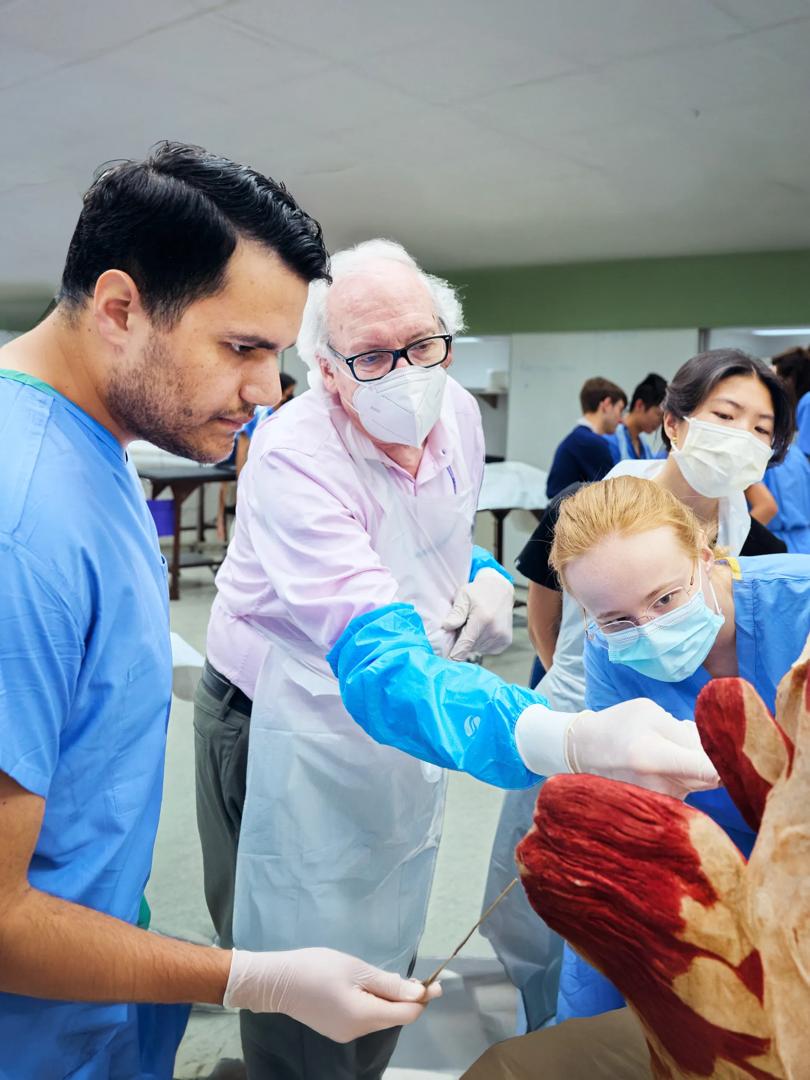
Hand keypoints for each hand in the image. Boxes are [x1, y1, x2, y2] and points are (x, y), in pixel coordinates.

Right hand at [223, 948, 440, 1042]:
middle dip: (408, 998)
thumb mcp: (357, 970)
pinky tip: (368, 986)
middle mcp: (358, 1031)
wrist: (277, 981)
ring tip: (388, 976)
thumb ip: (389, 984)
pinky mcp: (336, 1028)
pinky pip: (365, 1017)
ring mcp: (346, 1033)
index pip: (406, 1014)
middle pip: (394, 1017)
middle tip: (415, 976)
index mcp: (365, 1016)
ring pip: (379, 1017)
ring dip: (389, 999)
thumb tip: (420, 993)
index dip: (422, 998)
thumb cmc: (318, 968)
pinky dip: (373, 1003)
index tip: (435, 982)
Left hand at [442, 568, 513, 660]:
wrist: (500, 590)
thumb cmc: (479, 593)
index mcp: (482, 620)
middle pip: (469, 648)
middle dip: (462, 641)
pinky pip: (487, 649)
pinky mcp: (505, 641)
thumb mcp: (463, 596)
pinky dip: (482, 642)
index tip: (446, 661)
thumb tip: (446, 626)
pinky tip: (483, 630)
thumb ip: (456, 612)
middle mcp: (494, 631)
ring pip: (478, 650)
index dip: (453, 656)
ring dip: (472, 642)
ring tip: (475, 625)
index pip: (464, 646)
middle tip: (463, 626)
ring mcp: (501, 637)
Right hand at [568, 700, 719, 798]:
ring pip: (702, 782)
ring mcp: (661, 800)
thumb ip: (686, 732)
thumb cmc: (619, 725)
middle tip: (696, 738)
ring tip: (669, 748)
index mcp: (654, 757)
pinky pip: (689, 788)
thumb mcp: (650, 713)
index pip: (708, 770)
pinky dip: (686, 774)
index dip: (730, 761)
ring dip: (698, 764)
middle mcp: (660, 786)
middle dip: (714, 757)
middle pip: (712, 777)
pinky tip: (663, 761)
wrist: (586, 751)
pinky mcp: (662, 806)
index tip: (739, 750)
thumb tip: (718, 749)